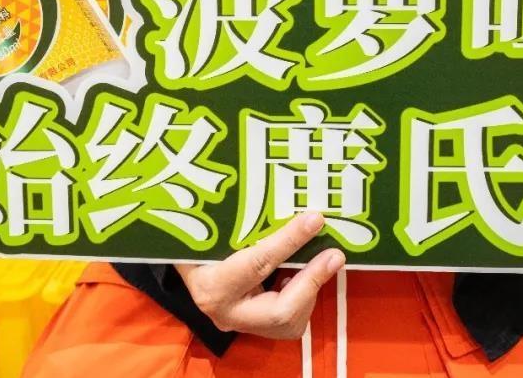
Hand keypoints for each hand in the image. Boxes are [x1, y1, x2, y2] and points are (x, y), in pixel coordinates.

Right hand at [175, 212, 344, 338]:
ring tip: (319, 261)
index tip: (315, 220)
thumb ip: (238, 218)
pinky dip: (302, 297)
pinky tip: (301, 276)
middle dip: (312, 281)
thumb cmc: (197, 241)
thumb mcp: (211, 228)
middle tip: (335, 254)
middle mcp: (224, 312)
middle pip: (280, 310)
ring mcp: (240, 326)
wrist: (187, 269)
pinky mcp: (255, 330)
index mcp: (210, 284)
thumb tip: (278, 191)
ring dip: (309, 289)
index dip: (290, 241)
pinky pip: (289, 322)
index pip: (257, 264)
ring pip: (290, 321)